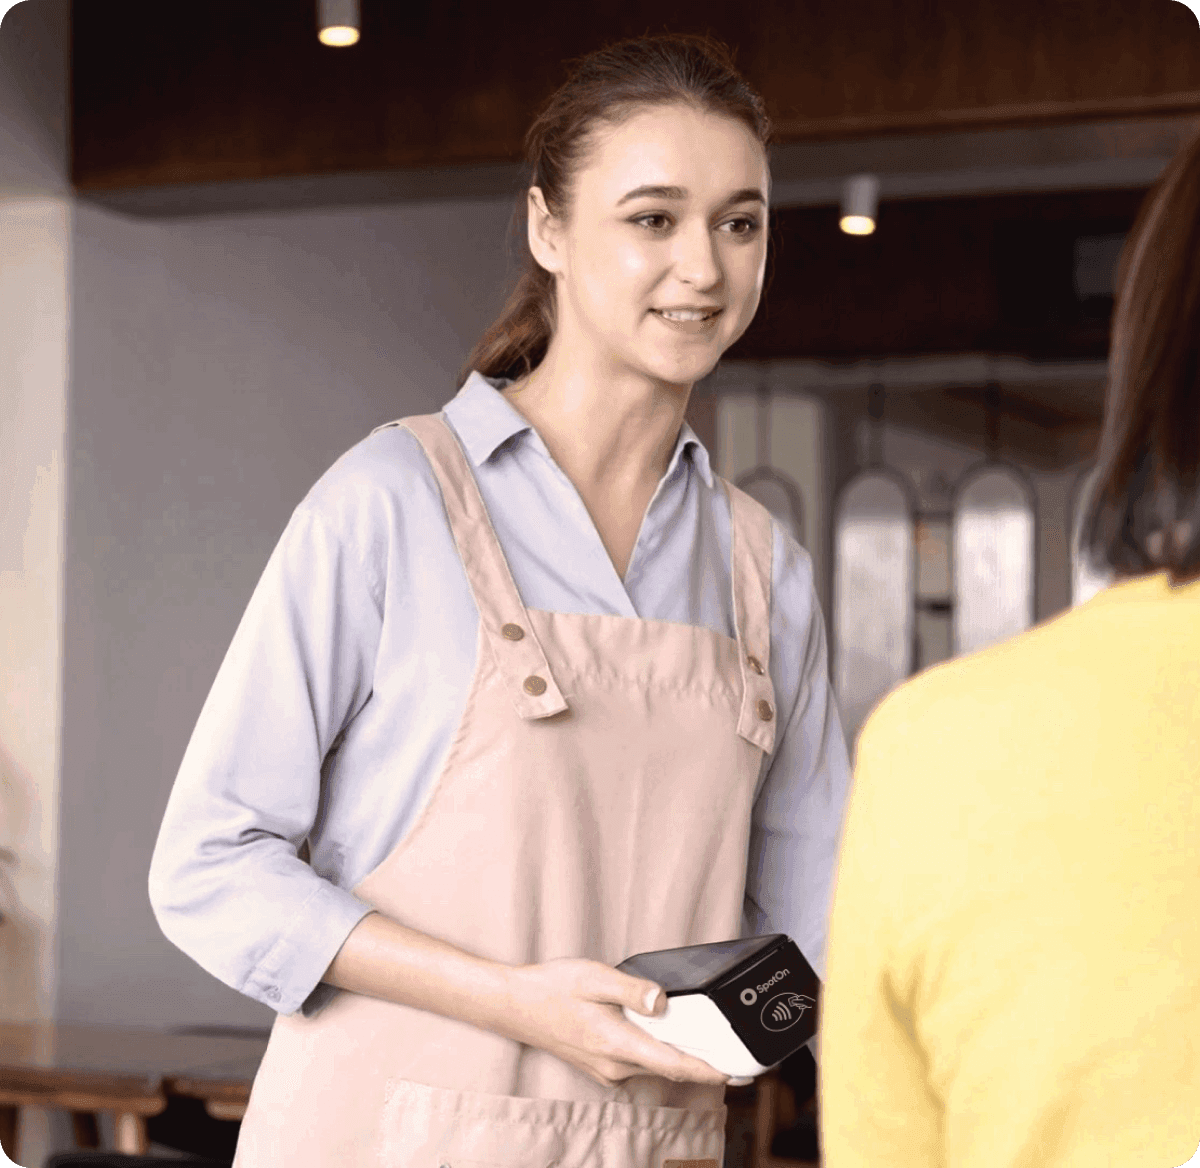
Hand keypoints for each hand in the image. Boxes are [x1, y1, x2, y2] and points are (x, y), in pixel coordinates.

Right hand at [495, 957, 730, 1088]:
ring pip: (652, 1066)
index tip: (734, 1075)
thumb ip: (633, 990)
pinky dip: (655, 1052)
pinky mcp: (600, 1066)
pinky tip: (657, 1033)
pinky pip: (637, 1063)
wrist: (515, 1006)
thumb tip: (663, 1001)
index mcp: (617, 1043)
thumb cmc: (552, 988)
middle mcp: (614, 1064)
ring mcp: (606, 1069)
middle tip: (728, 1051)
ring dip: (675, 1056)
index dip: (707, 1071)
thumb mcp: (595, 977)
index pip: (672, 1064)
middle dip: (698, 1062)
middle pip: (667, 1067)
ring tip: (699, 1037)